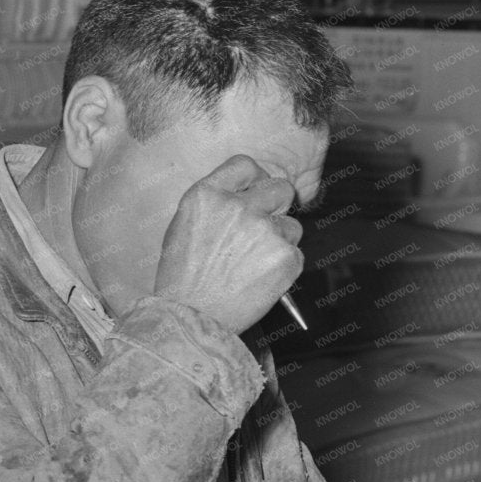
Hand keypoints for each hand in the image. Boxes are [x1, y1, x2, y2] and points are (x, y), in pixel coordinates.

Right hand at [153, 155, 303, 332]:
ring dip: (280, 241)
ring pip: (292, 225)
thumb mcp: (184, 225)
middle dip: (277, 207)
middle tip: (263, 230)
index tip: (256, 192)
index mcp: (207, 194)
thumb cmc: (184, 276)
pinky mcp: (286, 256)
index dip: (256, 178)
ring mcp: (265, 230)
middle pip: (281, 188)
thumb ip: (217, 202)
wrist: (192, 317)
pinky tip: (259, 279)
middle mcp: (238, 206)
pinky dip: (284, 266)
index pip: (246, 164)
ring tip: (252, 265)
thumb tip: (251, 191)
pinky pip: (296, 253)